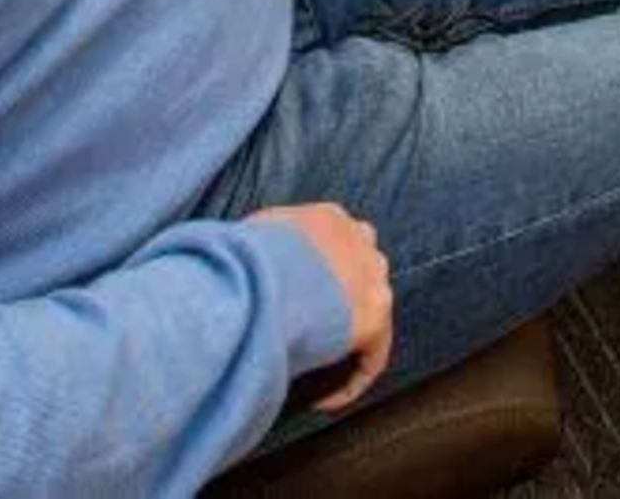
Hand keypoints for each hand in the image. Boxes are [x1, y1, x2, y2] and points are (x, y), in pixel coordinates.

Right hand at [255, 202, 393, 412]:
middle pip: (362, 267)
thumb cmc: (245, 257)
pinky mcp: (375, 317)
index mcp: (328, 219)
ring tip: (319, 365)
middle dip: (343, 297)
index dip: (322, 271)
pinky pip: (372, 356)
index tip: (301, 298)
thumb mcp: (249, 237)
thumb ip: (260, 248)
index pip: (338, 239)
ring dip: (348, 337)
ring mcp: (372, 277)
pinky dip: (351, 379)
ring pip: (372, 309)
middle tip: (314, 329)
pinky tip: (326, 400)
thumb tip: (244, 267)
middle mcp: (358, 241)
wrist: (263, 276)